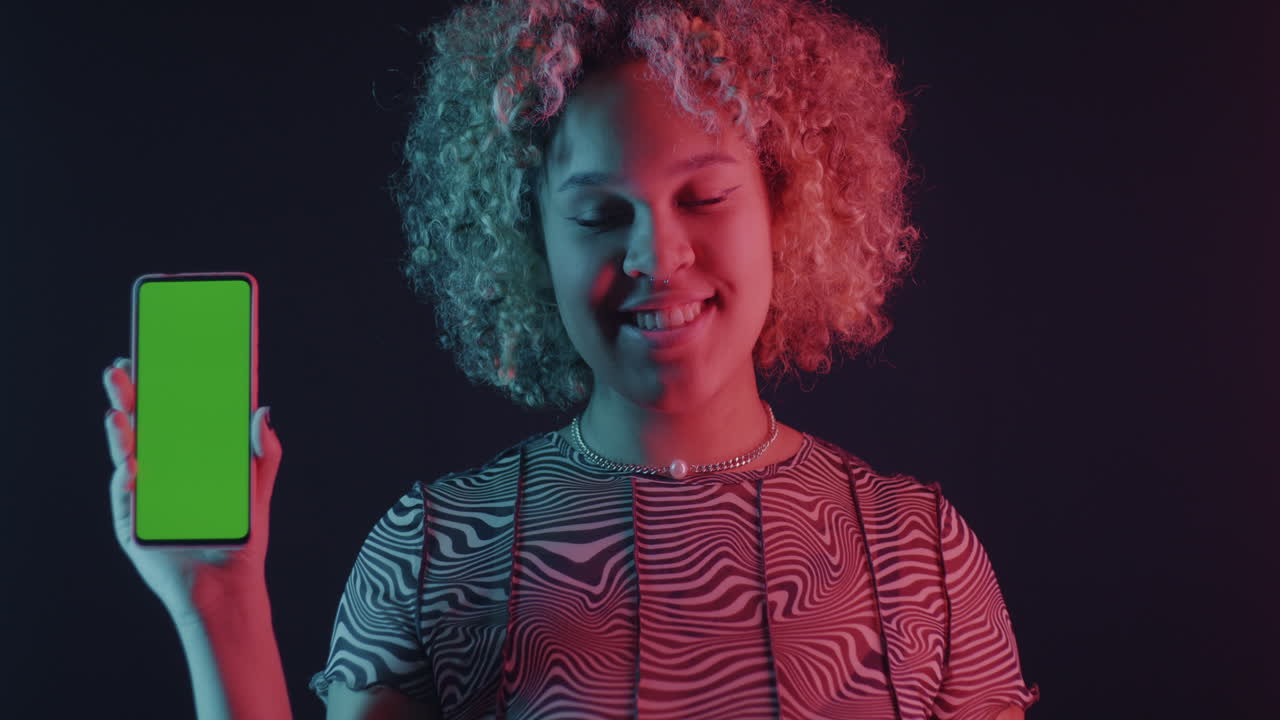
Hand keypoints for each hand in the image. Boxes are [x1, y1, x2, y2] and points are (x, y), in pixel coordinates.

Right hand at [103, 357, 282, 623]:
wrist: (229, 586)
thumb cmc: (243, 536)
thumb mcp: (258, 488)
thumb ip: (264, 451)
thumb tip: (262, 408)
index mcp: (187, 458)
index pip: (169, 415)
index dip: (161, 386)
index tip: (156, 354)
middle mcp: (160, 471)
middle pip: (140, 427)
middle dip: (130, 397)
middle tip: (122, 367)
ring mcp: (143, 495)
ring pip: (126, 454)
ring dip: (119, 431)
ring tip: (117, 410)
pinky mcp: (132, 522)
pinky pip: (125, 495)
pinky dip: (127, 477)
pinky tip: (131, 464)